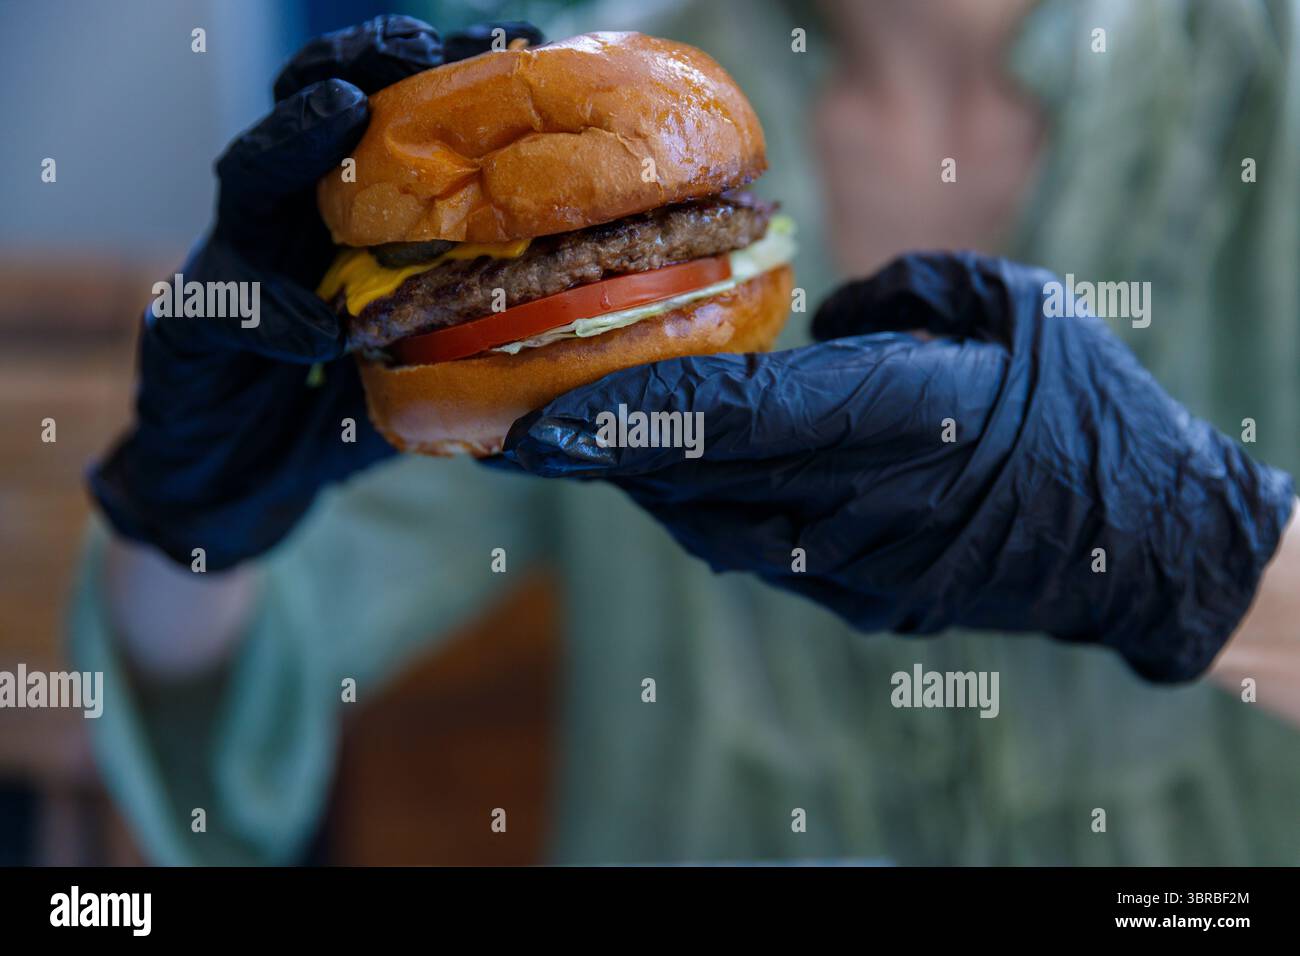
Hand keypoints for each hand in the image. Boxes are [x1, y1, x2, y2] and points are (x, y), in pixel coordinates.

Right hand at [89, 16, 540, 570]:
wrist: (246, 482)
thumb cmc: (340, 408)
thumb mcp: (419, 355)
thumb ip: (467, 318)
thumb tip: (574, 294)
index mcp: (342, 221)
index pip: (382, 131)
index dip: (435, 82)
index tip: (507, 46)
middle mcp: (284, 223)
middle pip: (307, 120)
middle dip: (356, 69)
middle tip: (412, 42)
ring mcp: (231, 266)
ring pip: (247, 177)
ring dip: (293, 141)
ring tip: (341, 110)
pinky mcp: (189, 326)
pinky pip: (222, 308)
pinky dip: (269, 315)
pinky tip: (314, 331)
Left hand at [498, 253, 1295, 681]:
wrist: (1147, 545)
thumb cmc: (1084, 406)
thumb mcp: (1004, 305)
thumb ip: (897, 296)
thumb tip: (820, 321)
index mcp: (904, 413)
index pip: (738, 413)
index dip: (638, 410)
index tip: (556, 408)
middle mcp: (867, 500)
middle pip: (704, 481)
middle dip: (610, 458)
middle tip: (529, 436)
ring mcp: (863, 566)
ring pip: (719, 531)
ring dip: (647, 492)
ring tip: (587, 455)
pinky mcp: (868, 600)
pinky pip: (763, 558)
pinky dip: (705, 520)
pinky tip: (672, 490)